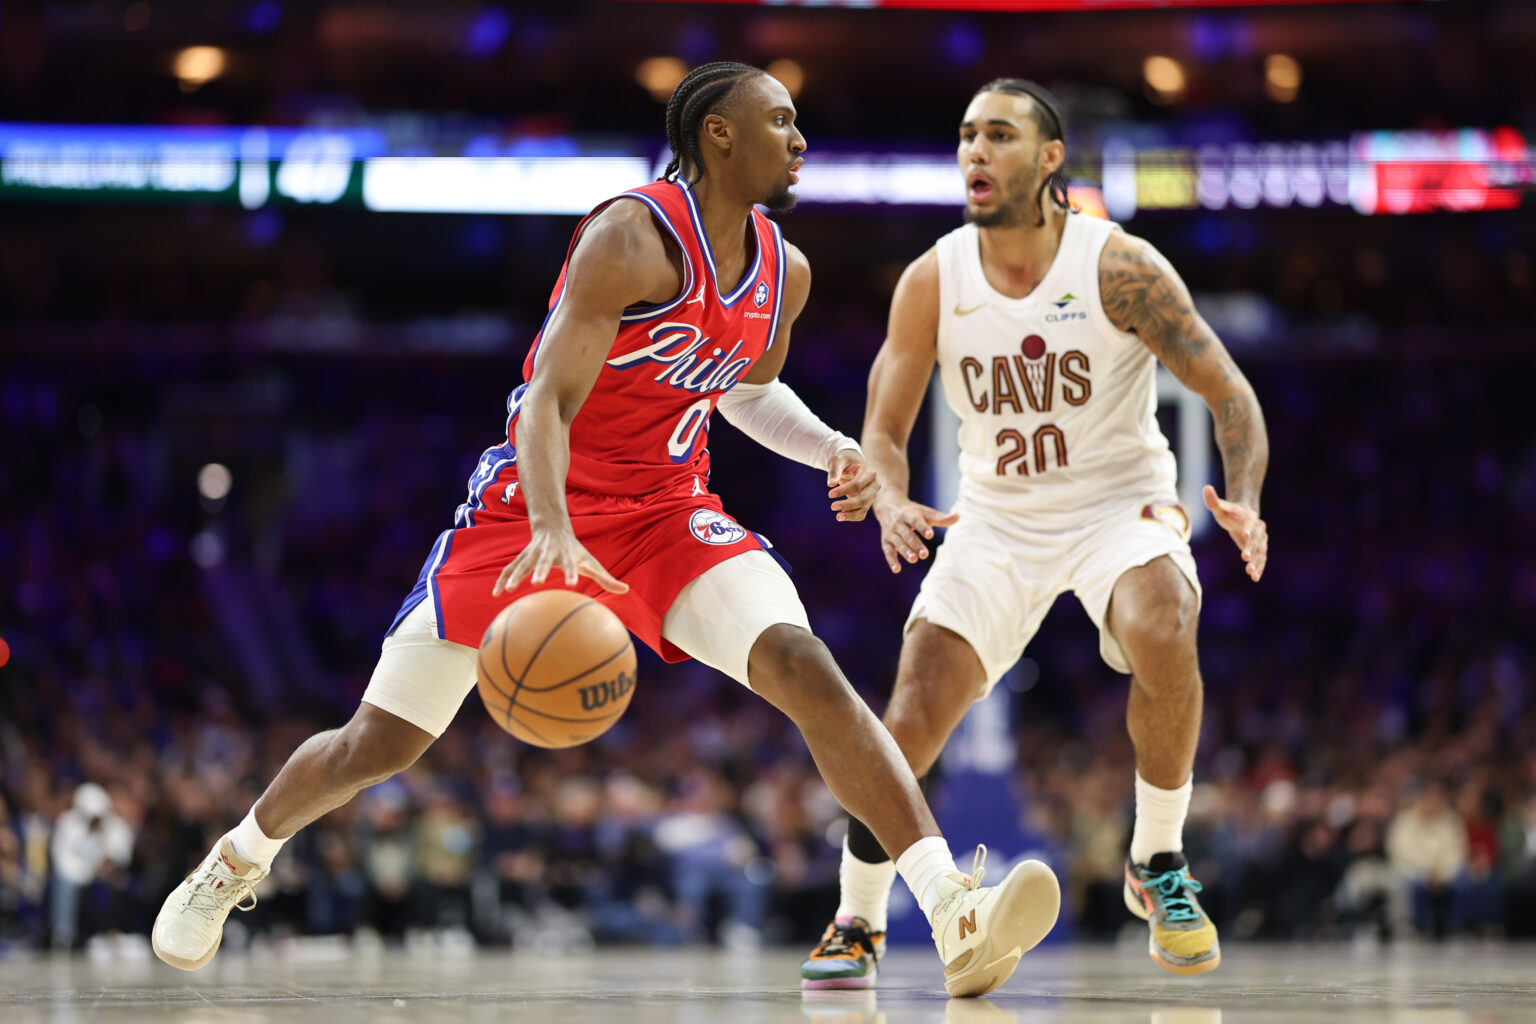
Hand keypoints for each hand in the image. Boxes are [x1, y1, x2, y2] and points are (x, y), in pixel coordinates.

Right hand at [492, 525, 628, 595]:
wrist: (552, 527)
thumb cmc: (574, 550)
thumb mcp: (591, 562)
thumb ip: (606, 578)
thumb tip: (626, 590)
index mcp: (566, 555)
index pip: (570, 565)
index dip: (571, 573)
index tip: (572, 584)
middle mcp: (548, 553)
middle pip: (543, 562)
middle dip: (540, 571)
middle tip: (536, 583)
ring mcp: (532, 555)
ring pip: (521, 564)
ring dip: (515, 576)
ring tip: (508, 591)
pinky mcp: (521, 558)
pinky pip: (509, 569)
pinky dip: (502, 579)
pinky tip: (495, 594)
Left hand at [827, 449, 878, 522]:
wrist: (850, 464)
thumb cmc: (843, 460)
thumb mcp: (837, 461)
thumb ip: (834, 471)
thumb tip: (830, 484)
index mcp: (870, 472)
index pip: (858, 484)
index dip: (844, 491)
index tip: (830, 494)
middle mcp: (874, 484)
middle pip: (864, 498)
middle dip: (848, 504)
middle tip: (832, 506)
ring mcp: (872, 494)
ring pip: (863, 508)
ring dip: (850, 514)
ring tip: (838, 517)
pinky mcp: (867, 502)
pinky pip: (861, 513)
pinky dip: (852, 517)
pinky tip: (841, 516)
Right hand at [874, 495, 958, 572]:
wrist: (888, 506)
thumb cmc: (912, 511)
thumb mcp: (926, 512)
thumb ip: (941, 518)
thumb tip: (958, 516)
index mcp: (909, 514)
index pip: (915, 521)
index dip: (922, 527)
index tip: (930, 535)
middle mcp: (898, 523)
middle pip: (907, 534)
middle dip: (915, 544)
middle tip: (925, 554)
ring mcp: (891, 532)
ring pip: (898, 542)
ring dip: (905, 551)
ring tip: (914, 560)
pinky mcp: (885, 541)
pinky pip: (887, 551)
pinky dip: (891, 560)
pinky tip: (897, 570)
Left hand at [1202, 484, 1266, 581]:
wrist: (1241, 517)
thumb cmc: (1229, 512)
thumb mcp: (1220, 507)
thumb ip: (1213, 501)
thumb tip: (1205, 487)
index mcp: (1250, 516)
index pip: (1250, 522)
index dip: (1247, 528)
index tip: (1244, 535)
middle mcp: (1258, 528)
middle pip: (1257, 538)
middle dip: (1251, 548)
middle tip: (1244, 558)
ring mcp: (1261, 539)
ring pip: (1261, 551)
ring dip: (1257, 561)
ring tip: (1251, 572)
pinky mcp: (1260, 549)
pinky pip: (1262, 558)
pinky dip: (1260, 567)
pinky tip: (1255, 578)